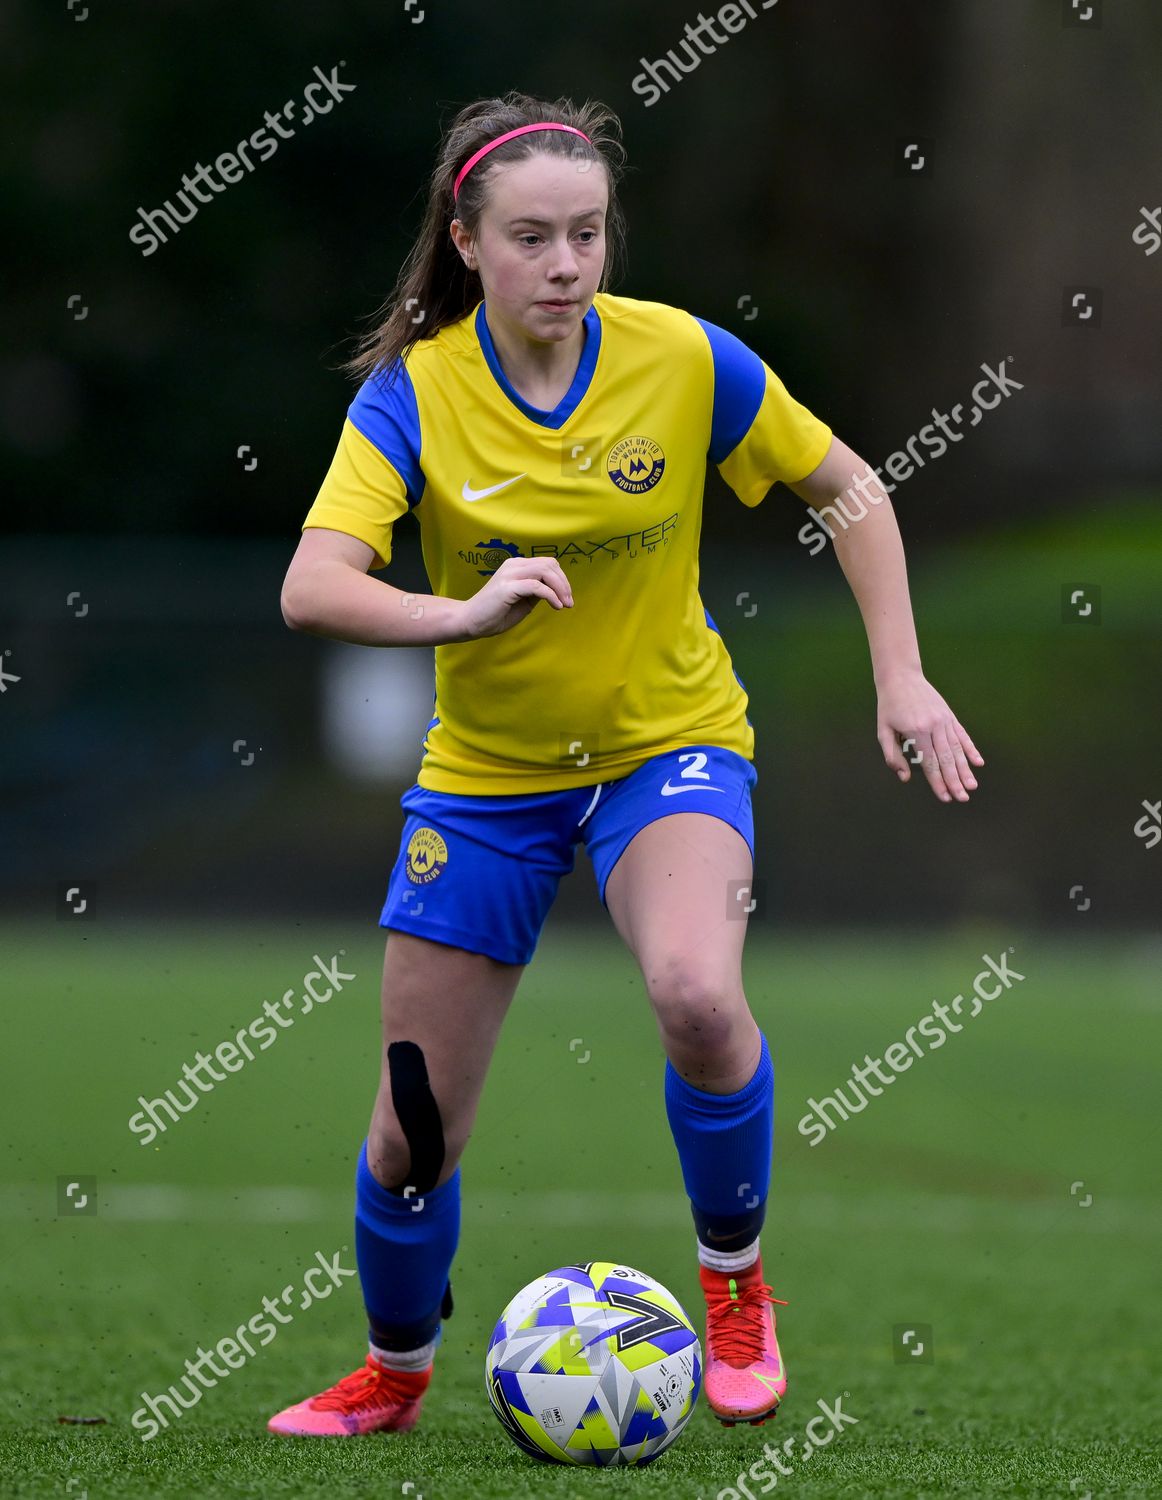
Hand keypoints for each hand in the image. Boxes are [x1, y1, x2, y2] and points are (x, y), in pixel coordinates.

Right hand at [458, 556, 573, 639]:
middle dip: (564, 583)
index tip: (567, 598)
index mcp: (516, 566)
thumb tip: (556, 590)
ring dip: (560, 588)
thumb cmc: (494, 614)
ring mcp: (509, 574)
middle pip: (550, 564)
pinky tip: (556, 606)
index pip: (547, 563)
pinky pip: (537, 586)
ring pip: (545, 571)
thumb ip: (537, 592)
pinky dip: (550, 595)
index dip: (562, 579)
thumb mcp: (523, 601)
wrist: (470, 622)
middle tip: (569, 602)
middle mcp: (513, 565)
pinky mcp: (507, 587)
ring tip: (564, 604)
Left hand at [875, 668, 983, 801]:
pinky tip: (978, 762)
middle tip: (963, 798)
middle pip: (946, 759)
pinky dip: (971, 749)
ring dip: (965, 769)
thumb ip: (892, 756)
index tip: (945, 798)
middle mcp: (933, 726)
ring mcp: (944, 720)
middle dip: (955, 781)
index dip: (937, 782)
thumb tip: (905, 777)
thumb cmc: (889, 707)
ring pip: (957, 749)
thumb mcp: (883, 731)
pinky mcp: (949, 715)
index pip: (929, 762)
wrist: (901, 677)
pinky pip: (962, 735)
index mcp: (916, 731)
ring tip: (972, 786)